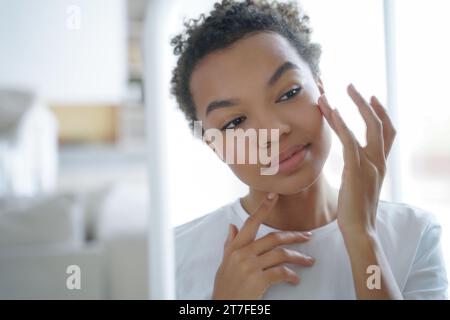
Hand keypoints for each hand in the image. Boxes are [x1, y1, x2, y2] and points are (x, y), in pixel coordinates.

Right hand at [212, 193, 314, 299]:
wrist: (223, 306)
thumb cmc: (225, 286)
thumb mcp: (224, 263)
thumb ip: (230, 243)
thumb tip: (232, 226)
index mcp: (234, 247)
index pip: (250, 223)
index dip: (263, 208)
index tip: (274, 195)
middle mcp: (242, 254)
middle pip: (273, 238)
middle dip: (293, 236)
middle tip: (307, 237)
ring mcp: (250, 267)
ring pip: (280, 254)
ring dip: (298, 257)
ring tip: (308, 261)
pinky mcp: (257, 281)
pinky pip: (280, 272)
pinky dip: (291, 275)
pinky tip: (295, 279)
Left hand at [317, 84, 396, 237]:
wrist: (359, 230)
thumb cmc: (356, 210)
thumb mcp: (359, 185)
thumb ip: (358, 170)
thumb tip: (351, 164)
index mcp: (380, 164)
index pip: (387, 132)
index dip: (381, 113)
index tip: (371, 98)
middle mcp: (379, 161)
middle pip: (379, 124)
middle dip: (365, 103)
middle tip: (351, 86)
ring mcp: (369, 165)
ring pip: (363, 128)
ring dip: (346, 108)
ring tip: (329, 96)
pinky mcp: (356, 170)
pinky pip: (349, 141)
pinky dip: (341, 124)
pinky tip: (331, 112)